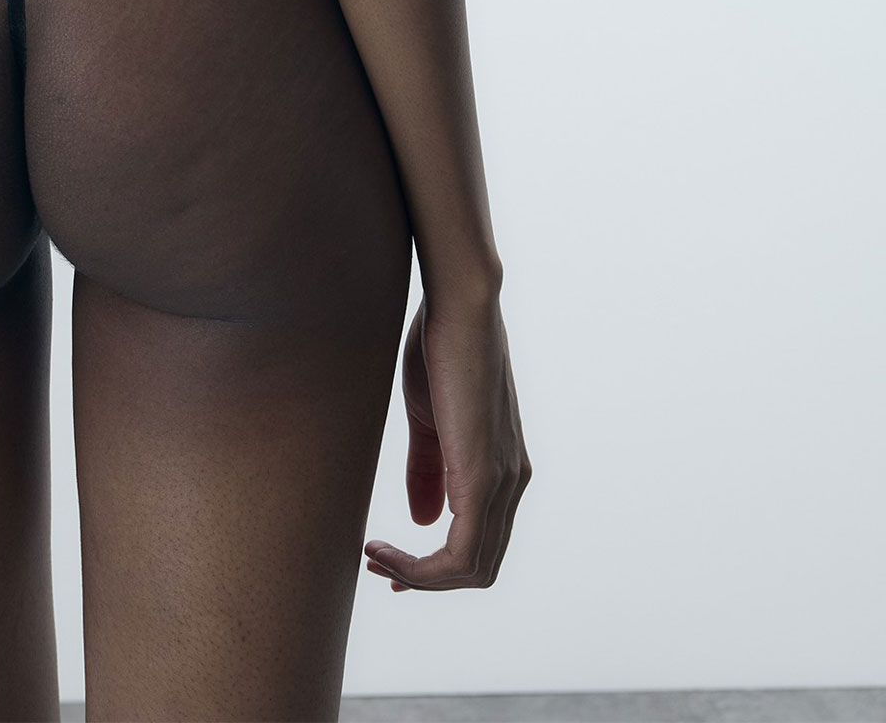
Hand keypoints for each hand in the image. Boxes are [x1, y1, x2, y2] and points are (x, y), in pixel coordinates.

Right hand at [364, 296, 529, 590]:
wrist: (459, 305)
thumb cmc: (442, 348)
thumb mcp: (430, 418)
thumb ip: (429, 470)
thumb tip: (426, 521)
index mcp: (502, 469)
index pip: (479, 546)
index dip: (436, 567)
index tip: (388, 561)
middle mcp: (512, 483)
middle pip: (479, 568)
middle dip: (425, 579)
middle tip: (376, 566)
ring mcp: (503, 482)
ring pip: (472, 568)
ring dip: (419, 576)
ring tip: (374, 558)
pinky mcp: (484, 476)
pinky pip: (463, 553)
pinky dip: (424, 568)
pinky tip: (385, 549)